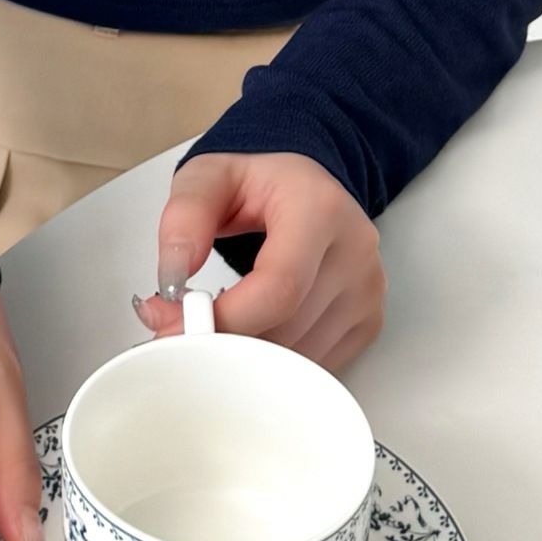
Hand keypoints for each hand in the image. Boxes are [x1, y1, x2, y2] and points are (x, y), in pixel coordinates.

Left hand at [133, 152, 385, 371]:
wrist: (303, 181)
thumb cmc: (258, 180)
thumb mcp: (206, 177)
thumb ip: (184, 219)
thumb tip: (173, 279)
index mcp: (318, 209)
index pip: (280, 286)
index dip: (227, 319)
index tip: (178, 327)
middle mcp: (355, 250)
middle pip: (287, 328)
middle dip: (224, 340)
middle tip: (179, 328)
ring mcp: (367, 289)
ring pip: (300, 355)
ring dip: (249, 354)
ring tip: (220, 318)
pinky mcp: (369, 319)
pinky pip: (317, 363)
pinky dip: (278, 359)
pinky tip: (256, 328)